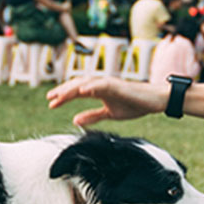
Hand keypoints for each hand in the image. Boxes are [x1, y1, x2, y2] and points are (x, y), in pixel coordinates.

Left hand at [46, 76, 165, 126]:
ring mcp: (109, 83)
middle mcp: (101, 84)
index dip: (63, 97)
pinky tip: (81, 90)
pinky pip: (102, 84)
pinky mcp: (118, 85)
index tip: (51, 104)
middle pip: (77, 85)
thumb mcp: (109, 114)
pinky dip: (91, 86)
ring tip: (60, 94)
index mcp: (98, 90)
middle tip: (50, 98)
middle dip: (63, 91)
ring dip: (72, 88)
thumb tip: (75, 120)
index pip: (76, 92)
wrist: (153, 101)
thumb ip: (92, 116)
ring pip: (86, 82)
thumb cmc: (133, 104)